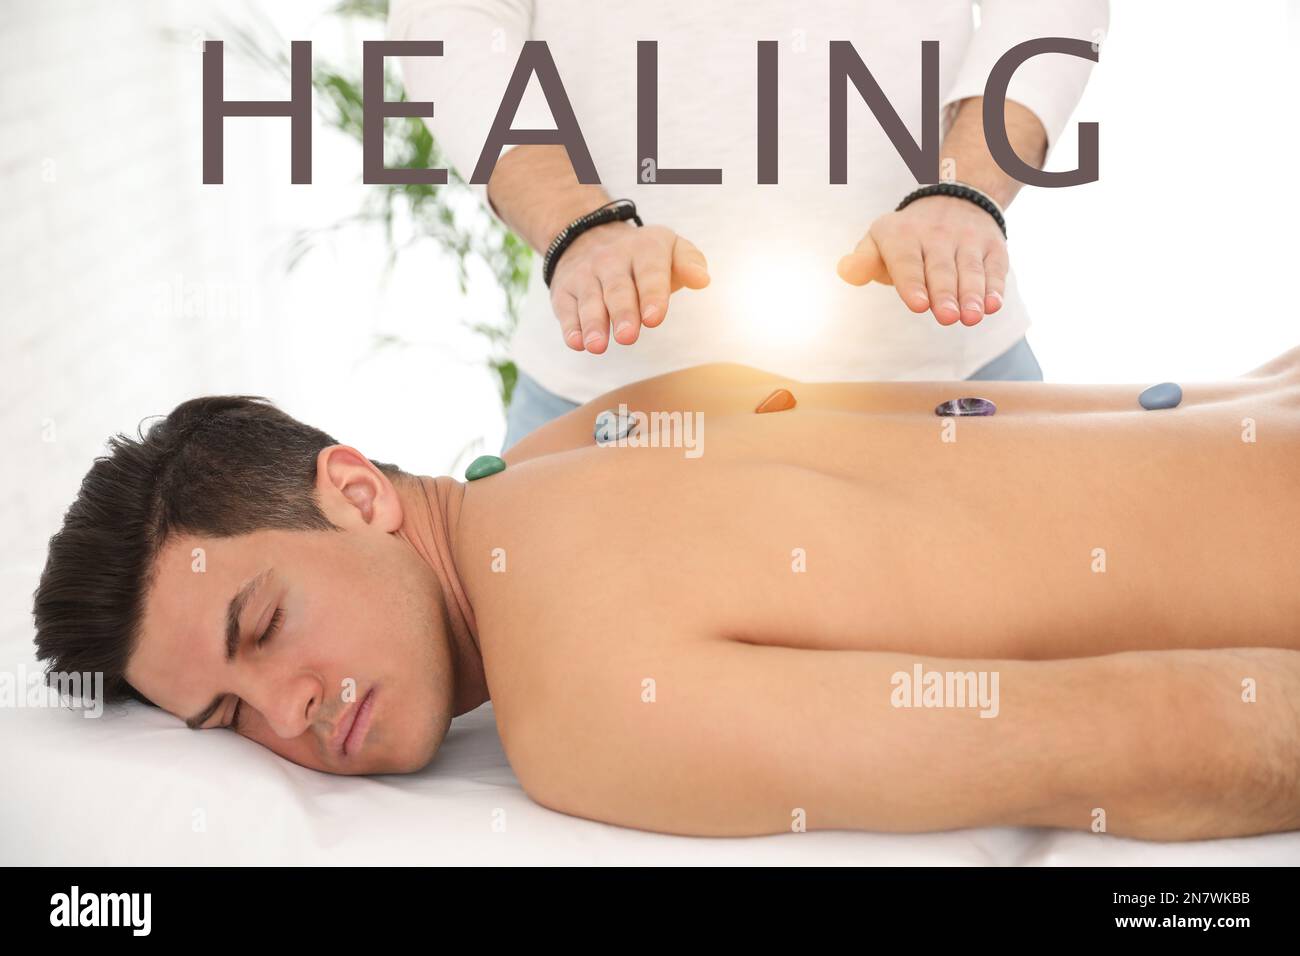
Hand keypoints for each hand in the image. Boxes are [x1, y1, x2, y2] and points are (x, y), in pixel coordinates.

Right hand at [548, 221, 709, 352]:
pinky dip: (570, 326)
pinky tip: (576, 342)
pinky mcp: (564, 290)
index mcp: (644, 249)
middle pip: (618, 289)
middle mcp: (611, 260)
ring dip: (593, 324)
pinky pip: (567, 309)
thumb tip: (703, 280)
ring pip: (590, 301)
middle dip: (622, 313)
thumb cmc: (643, 258)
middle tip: (628, 336)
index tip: (654, 318)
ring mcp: (585, 275)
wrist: (588, 236)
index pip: (649, 272)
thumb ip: (690, 262)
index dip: (652, 295)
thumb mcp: (670, 249)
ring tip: (598, 346)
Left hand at [836, 196, 1007, 326]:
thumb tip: (846, 271)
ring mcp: (967, 239)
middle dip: (944, 293)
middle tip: (946, 317)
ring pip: (969, 269)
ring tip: (971, 317)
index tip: (918, 305)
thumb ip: (863, 261)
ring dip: (971, 294)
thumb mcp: (879, 241)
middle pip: (940, 268)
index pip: (906, 261)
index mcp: (902, 235)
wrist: (954, 199)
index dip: (912, 283)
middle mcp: (936, 234)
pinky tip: (993, 305)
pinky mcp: (992, 247)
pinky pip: (994, 268)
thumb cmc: (906, 238)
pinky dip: (995, 287)